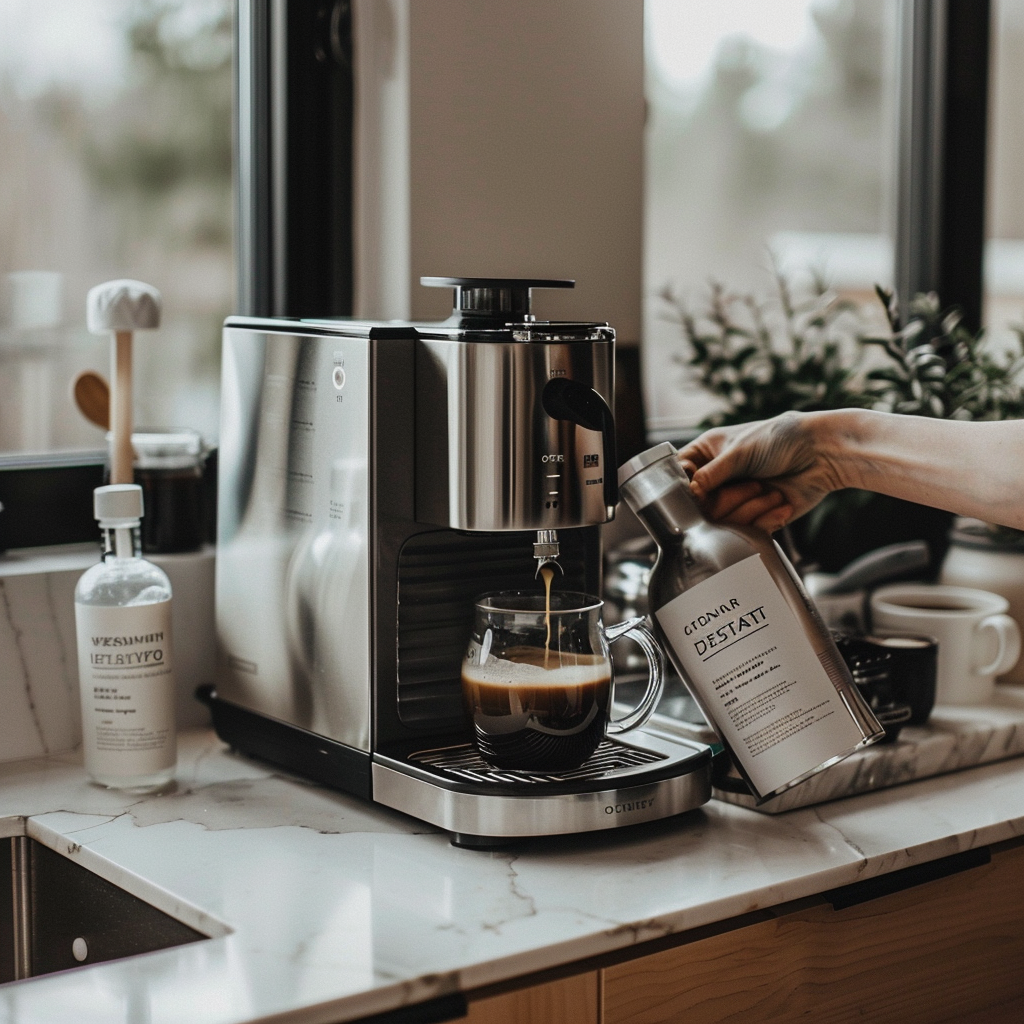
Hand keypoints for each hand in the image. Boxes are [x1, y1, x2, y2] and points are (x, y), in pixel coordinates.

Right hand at [678, 412, 841, 531]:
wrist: (823, 455)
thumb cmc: (781, 439)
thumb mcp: (740, 451)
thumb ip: (710, 474)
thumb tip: (690, 494)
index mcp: (708, 453)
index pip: (679, 475)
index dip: (684, 486)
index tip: (696, 493)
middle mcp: (718, 478)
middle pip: (700, 506)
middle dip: (728, 498)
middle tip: (752, 483)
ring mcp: (736, 498)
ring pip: (722, 521)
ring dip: (750, 507)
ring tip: (771, 491)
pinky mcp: (755, 516)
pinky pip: (746, 531)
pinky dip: (765, 518)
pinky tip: (781, 502)